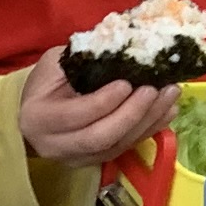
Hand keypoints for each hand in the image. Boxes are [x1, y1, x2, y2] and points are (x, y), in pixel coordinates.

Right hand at [17, 53, 176, 166]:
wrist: (35, 116)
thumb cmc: (44, 85)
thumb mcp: (53, 64)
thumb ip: (80, 59)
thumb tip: (121, 46)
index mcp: (39, 118)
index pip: (74, 115)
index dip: (103, 101)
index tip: (127, 83)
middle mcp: (57, 145)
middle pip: (100, 137)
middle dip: (132, 113)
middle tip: (155, 89)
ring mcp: (80, 157)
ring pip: (118, 145)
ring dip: (148, 120)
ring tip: (170, 94)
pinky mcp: (98, 159)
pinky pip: (128, 147)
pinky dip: (151, 128)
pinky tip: (168, 110)